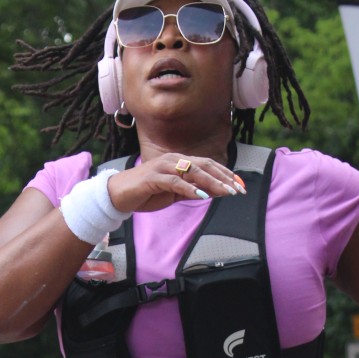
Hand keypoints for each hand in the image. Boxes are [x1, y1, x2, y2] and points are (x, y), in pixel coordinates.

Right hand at [107, 154, 246, 215]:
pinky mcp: (153, 177)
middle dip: (223, 178)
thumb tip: (214, 193)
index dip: (225, 174)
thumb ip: (192, 190)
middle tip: (238, 190)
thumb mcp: (174, 193)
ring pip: (193, 171)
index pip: (207, 164)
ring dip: (211, 183)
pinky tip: (202, 197)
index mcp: (179, 161)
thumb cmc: (147, 193)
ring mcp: (163, 167)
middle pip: (204, 165)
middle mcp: (173, 160)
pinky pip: (175, 182)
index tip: (239, 185)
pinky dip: (190, 189)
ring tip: (226, 193)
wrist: (119, 195)